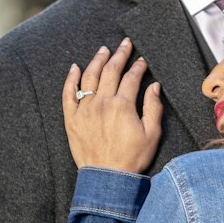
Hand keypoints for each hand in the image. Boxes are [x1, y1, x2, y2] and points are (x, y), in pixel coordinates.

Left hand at [62, 39, 162, 173]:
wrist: (107, 178)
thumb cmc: (131, 159)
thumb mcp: (152, 134)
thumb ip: (153, 107)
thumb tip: (154, 86)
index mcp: (122, 105)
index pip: (131, 77)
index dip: (138, 66)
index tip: (142, 61)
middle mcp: (102, 102)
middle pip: (110, 70)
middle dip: (119, 55)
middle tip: (125, 44)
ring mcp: (85, 109)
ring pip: (89, 77)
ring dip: (97, 60)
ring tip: (103, 50)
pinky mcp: (72, 119)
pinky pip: (68, 93)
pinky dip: (71, 79)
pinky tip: (75, 67)